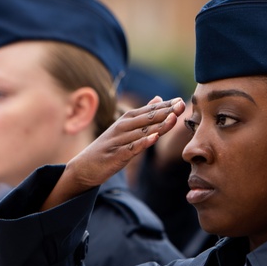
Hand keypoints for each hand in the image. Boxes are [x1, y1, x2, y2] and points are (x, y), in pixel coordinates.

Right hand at [41, 96, 185, 209]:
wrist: (84, 167)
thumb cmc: (108, 148)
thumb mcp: (125, 128)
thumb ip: (143, 115)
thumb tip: (158, 98)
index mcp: (126, 121)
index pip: (149, 110)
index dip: (165, 106)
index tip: (181, 101)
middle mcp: (122, 128)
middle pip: (147, 119)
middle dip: (165, 112)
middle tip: (182, 106)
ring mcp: (119, 141)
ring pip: (142, 132)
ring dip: (158, 126)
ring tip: (173, 119)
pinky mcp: (116, 155)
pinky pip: (132, 149)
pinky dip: (143, 143)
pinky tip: (154, 139)